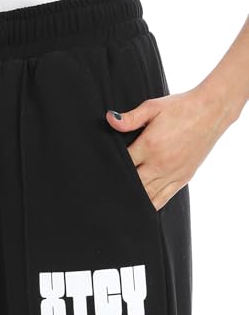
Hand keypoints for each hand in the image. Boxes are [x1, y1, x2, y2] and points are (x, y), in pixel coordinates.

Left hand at [106, 85, 232, 210]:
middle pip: (132, 184)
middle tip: (107, 189)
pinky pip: (162, 199)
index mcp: (150, 146)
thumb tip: (110, 119)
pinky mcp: (182, 179)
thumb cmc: (180, 107)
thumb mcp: (153, 107)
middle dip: (120, 186)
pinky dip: (150, 204)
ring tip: (120, 200)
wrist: (212, 110)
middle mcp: (160, 163)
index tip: (102, 170)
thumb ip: (130, 118)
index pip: (123, 164)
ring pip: (146, 195)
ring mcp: (172, 174)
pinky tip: (140, 207)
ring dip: (133, 198)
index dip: (111, 168)